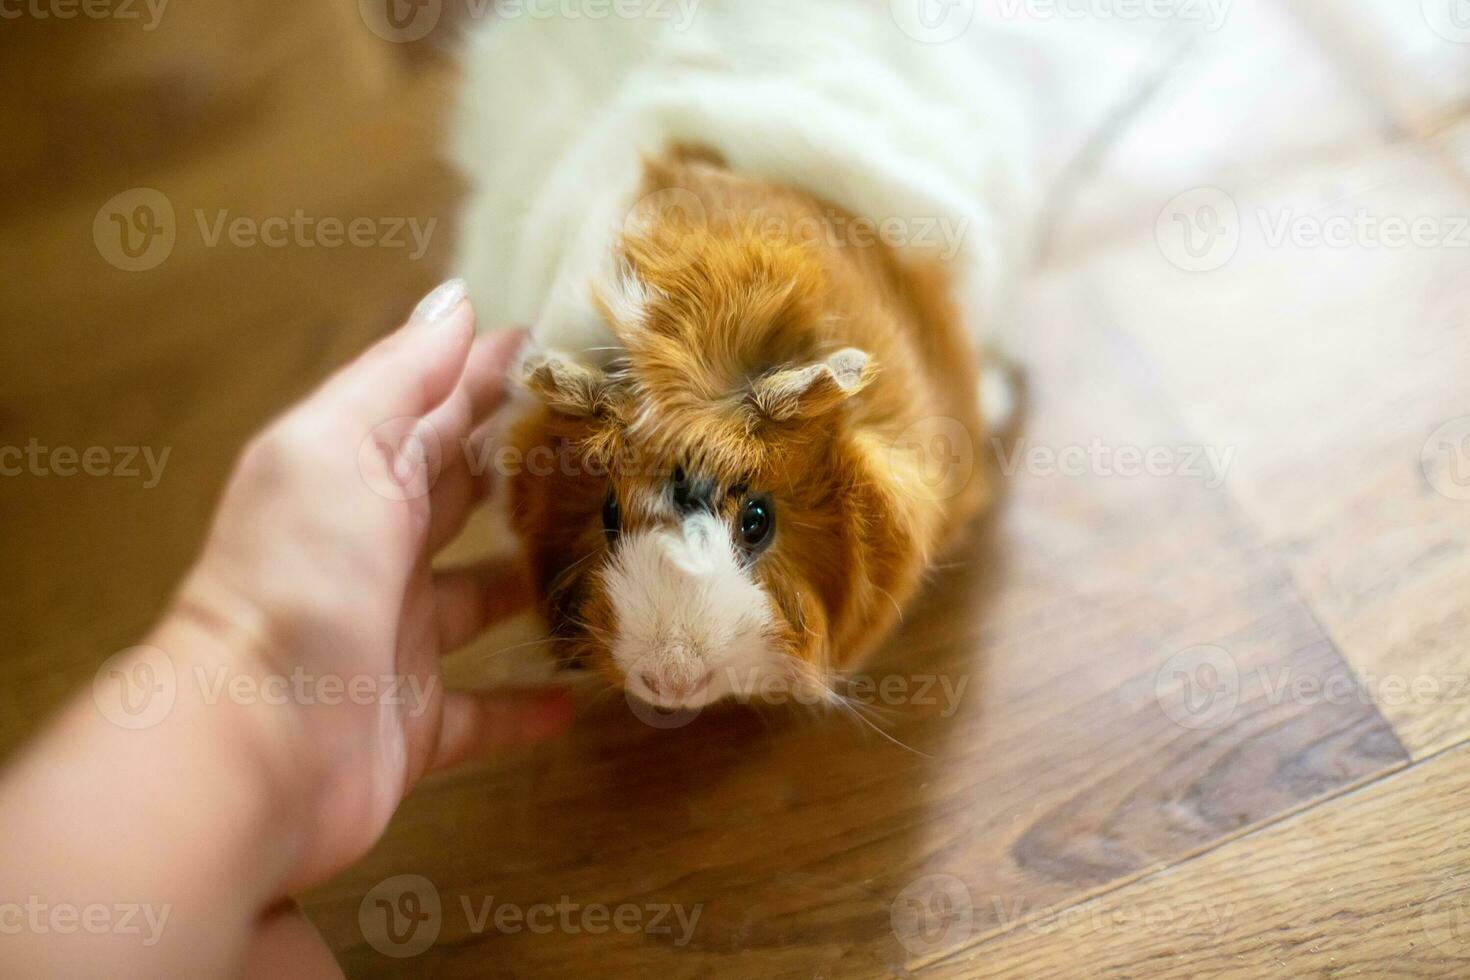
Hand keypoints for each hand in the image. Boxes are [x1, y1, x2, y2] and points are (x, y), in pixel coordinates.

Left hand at [167, 279, 569, 886]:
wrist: (252, 746)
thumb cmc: (295, 581)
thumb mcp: (335, 449)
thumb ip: (397, 376)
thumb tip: (457, 300)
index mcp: (356, 479)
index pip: (441, 411)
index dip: (501, 378)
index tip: (582, 355)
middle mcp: (376, 553)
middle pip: (464, 498)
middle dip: (529, 469)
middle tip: (621, 446)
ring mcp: (398, 640)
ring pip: (481, 600)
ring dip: (535, 580)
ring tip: (611, 555)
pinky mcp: (416, 724)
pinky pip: (483, 711)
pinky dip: (527, 705)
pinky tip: (580, 693)